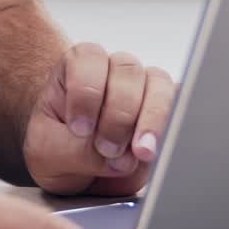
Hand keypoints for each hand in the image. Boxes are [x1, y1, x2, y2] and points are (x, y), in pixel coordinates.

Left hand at [23, 43, 176, 196]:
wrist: (75, 169)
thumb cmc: (55, 148)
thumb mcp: (46, 152)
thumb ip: (74, 150)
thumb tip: (118, 158)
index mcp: (78, 65)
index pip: (88, 60)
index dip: (86, 93)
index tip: (80, 128)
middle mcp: (114, 69)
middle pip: (127, 71)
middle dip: (118, 114)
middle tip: (107, 149)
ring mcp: (144, 87)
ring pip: (159, 85)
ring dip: (151, 120)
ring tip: (140, 153)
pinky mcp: (168, 110)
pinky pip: (182, 105)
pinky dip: (176, 126)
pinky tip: (164, 148)